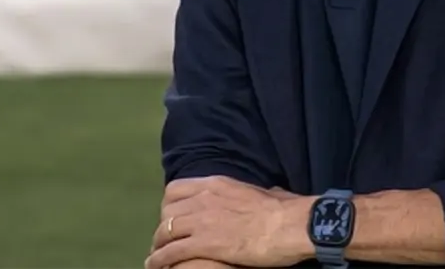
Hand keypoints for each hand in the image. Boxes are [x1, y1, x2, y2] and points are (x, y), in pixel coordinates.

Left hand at [146, 176, 311, 268]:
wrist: (290, 225)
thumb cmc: (285, 211)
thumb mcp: (268, 193)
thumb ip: (261, 193)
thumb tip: (273, 193)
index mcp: (217, 184)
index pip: (176, 188)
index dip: (169, 204)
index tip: (172, 216)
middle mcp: (203, 198)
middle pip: (167, 209)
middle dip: (163, 225)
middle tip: (165, 238)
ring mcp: (201, 220)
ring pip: (164, 231)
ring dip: (158, 244)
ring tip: (156, 256)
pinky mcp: (203, 243)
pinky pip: (171, 251)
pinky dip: (159, 259)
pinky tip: (155, 266)